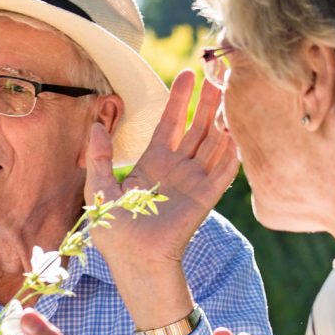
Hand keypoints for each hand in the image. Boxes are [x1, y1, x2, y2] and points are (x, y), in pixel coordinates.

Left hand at [90, 71, 236, 293]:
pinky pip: (223, 168)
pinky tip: (238, 127)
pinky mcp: (206, 196)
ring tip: (231, 91)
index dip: (180, 99)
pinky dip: (232, 149)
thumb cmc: (115, 232)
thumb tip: (96, 126)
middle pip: (197, 127)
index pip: (171, 123)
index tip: (189, 74)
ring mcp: (194, 181)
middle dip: (207, 101)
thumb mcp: (99, 189)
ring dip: (223, 118)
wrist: (134, 260)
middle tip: (218, 73)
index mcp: (153, 163)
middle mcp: (177, 168)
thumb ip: (99, 157)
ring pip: (213, 142)